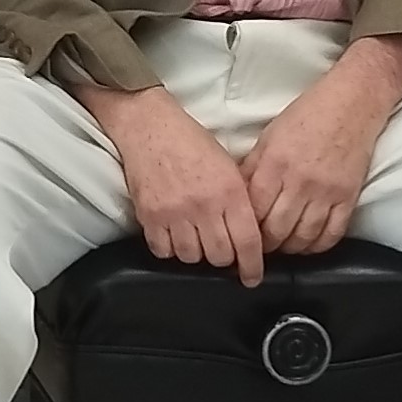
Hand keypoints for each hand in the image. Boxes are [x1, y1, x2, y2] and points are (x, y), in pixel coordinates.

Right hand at [74, 83, 264, 284]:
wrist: (149, 125)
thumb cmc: (190, 141)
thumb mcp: (228, 165)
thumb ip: (239, 200)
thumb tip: (251, 235)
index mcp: (229, 190)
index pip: (248, 242)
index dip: (252, 267)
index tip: (252, 277)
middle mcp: (203, 205)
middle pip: (220, 256)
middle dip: (223, 258)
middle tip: (220, 250)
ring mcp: (174, 212)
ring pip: (191, 257)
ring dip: (196, 253)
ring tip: (194, 237)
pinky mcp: (149, 216)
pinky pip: (163, 251)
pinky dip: (170, 248)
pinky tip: (173, 234)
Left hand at [240, 35, 401, 254]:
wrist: (352, 102)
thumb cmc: (308, 115)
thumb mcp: (270, 136)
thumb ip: (252, 167)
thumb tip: (236, 195)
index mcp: (275, 164)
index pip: (253, 211)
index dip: (245, 229)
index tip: (242, 234)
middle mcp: (299, 181)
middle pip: (276, 231)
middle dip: (265, 244)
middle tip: (260, 247)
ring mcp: (326, 192)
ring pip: (303, 238)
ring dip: (289, 248)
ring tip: (282, 246)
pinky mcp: (348, 197)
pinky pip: (332, 234)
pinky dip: (317, 246)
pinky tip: (308, 244)